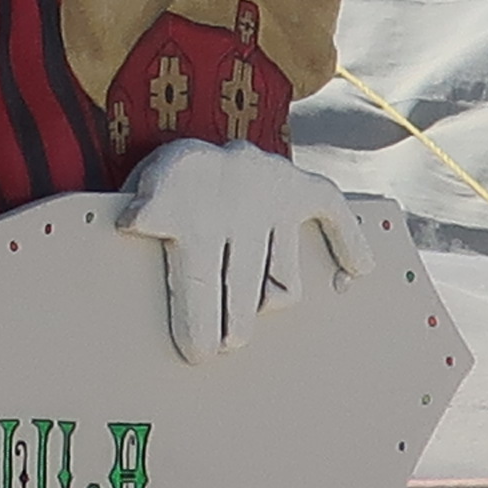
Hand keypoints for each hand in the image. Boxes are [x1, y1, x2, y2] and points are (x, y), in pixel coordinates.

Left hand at [120, 141, 373, 364]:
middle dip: (231, 326)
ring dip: (267, 303)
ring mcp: (271, 191)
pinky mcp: (296, 185)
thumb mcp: (138, 193)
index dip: (197, 323)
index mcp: (188, 202)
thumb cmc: (163, 186)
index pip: (195, 279)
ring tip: (243, 320)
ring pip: (282, 277)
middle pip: (241, 286)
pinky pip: (329, 210)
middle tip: (217, 349)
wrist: (185, 133)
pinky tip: (354, 271)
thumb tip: (133, 221)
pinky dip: (348, 239)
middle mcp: (237, 197)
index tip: (198, 354)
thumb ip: (143, 210)